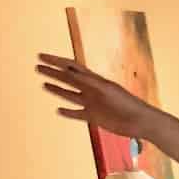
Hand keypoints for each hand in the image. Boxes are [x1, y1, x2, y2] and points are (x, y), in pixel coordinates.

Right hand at [37, 54, 153, 138]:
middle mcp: (91, 90)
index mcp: (94, 80)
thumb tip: (68, 71)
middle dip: (52, 72)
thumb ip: (88, 81)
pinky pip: (78, 114)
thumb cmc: (127, 104)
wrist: (141, 122)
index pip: (71, 66)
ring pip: (70, 95)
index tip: (40, 56)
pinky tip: (59, 111)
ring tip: (43, 85)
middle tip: (37, 67)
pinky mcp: (95, 118)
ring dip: (57, 90)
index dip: (56, 61)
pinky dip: (68, 112)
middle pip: (68, 79)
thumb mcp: (106, 90)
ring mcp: (93, 104)